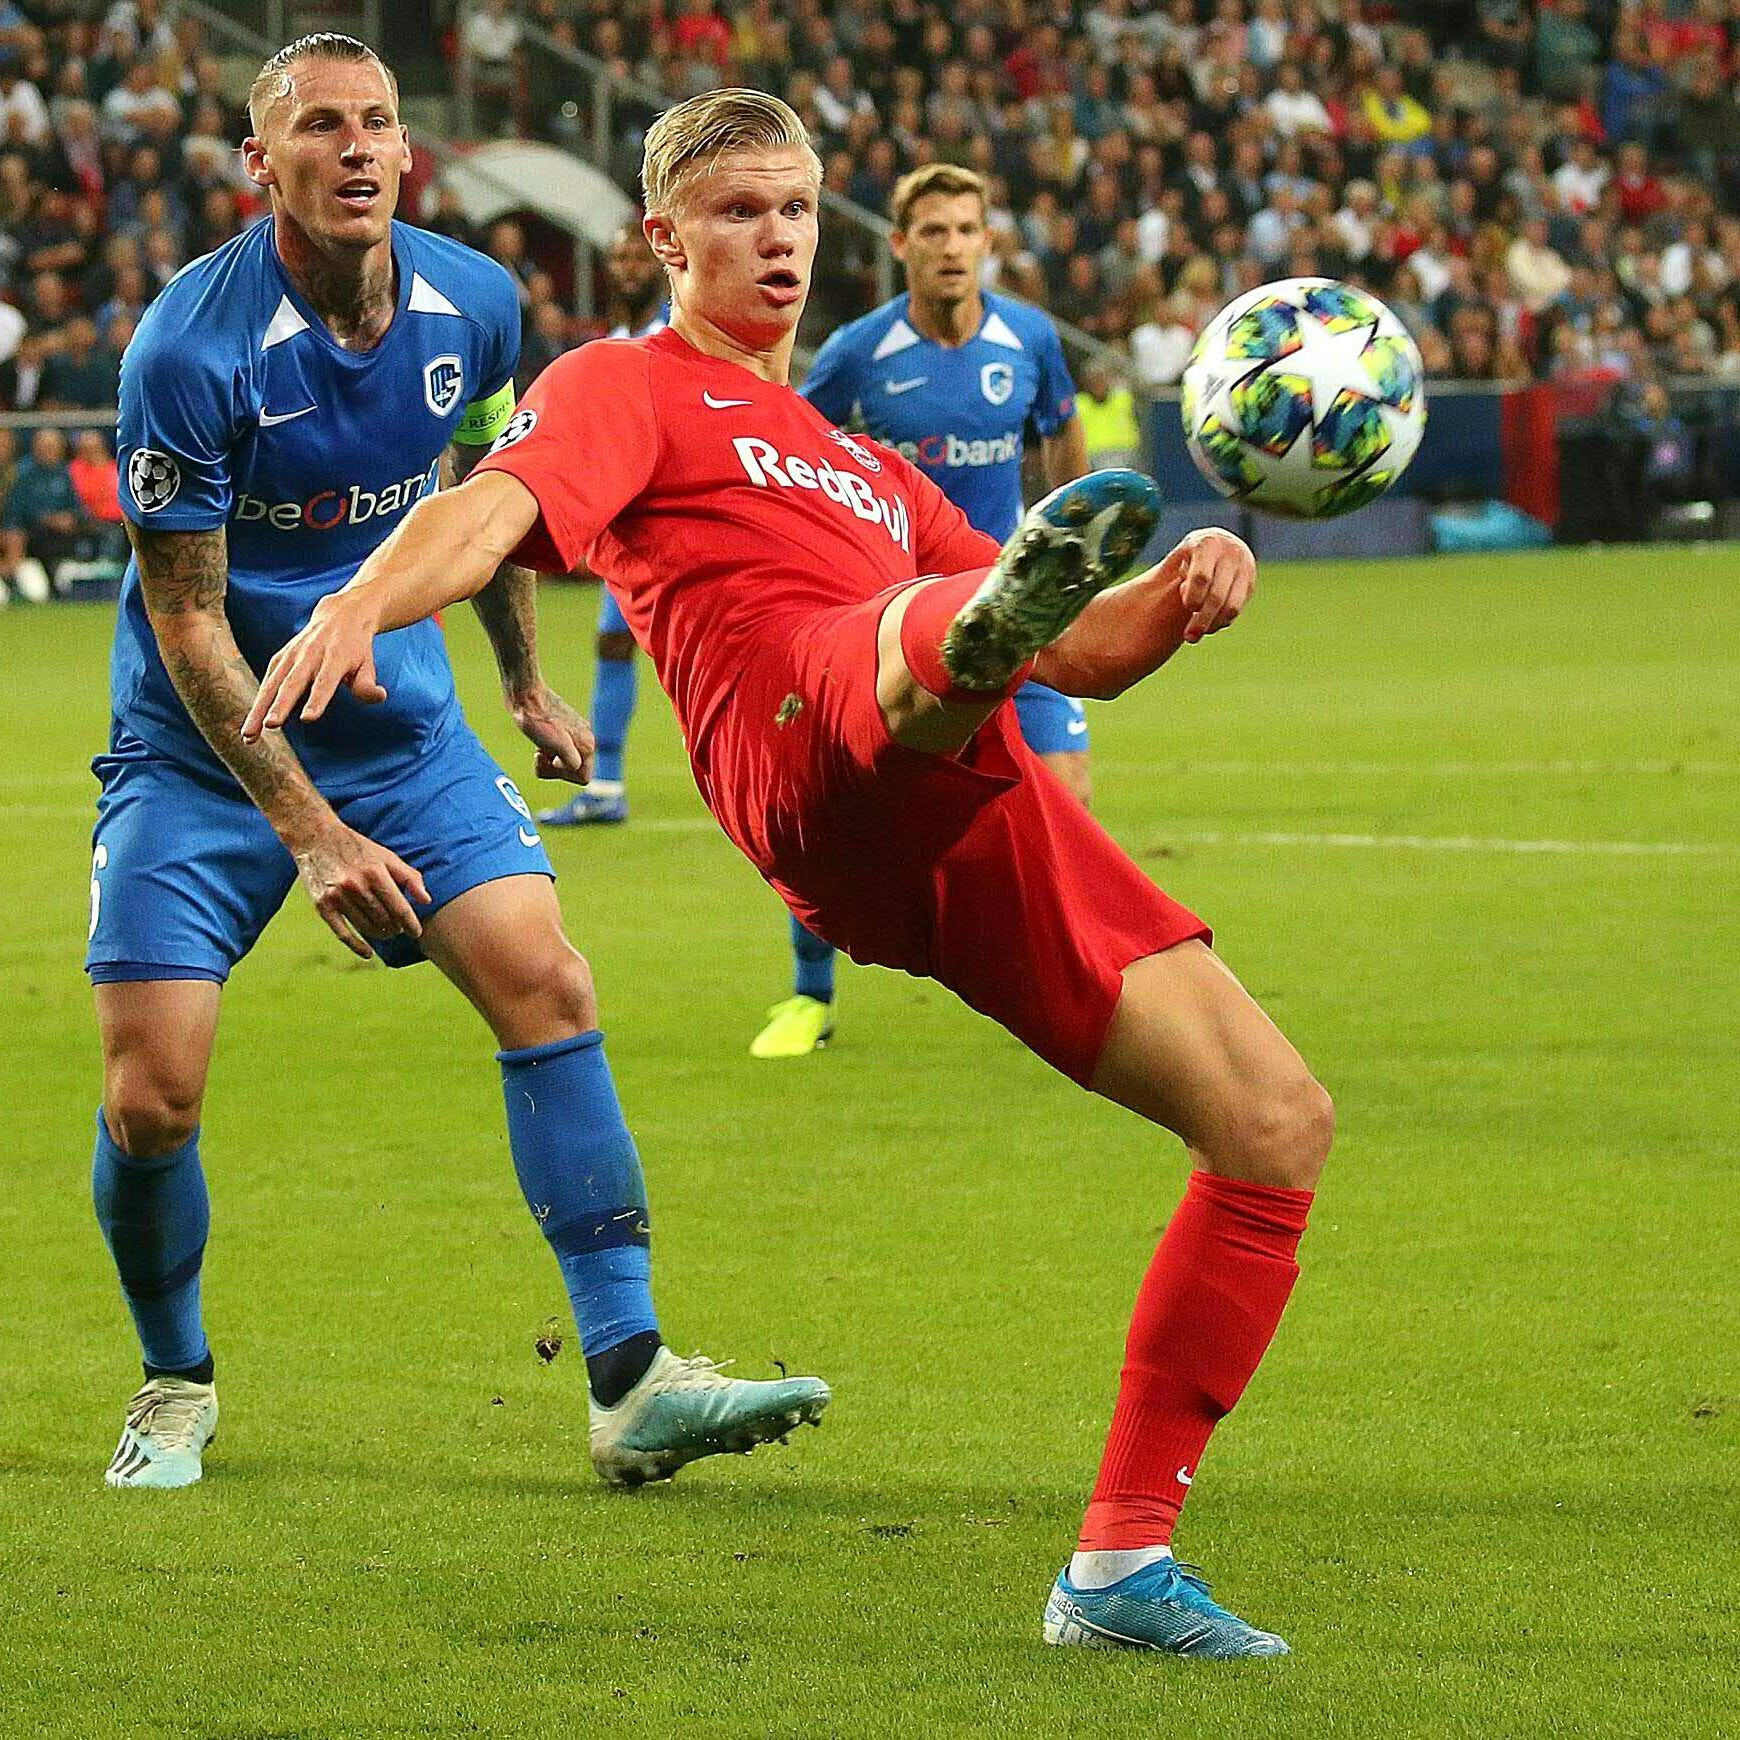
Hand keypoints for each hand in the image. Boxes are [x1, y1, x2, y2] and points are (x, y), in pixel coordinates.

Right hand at [241, 590, 385, 741]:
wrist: (340, 615)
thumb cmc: (356, 647)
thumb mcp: (368, 663)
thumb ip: (368, 683)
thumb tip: (378, 696)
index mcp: (334, 657)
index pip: (325, 681)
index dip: (317, 699)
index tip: (308, 718)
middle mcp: (309, 655)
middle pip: (293, 683)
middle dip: (281, 705)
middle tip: (271, 725)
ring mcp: (292, 655)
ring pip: (273, 684)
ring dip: (259, 709)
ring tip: (249, 735)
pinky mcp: (280, 658)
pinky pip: (267, 681)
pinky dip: (258, 702)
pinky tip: (251, 724)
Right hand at [289, 819, 430, 959]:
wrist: (316, 838)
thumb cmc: (358, 849)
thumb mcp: (386, 856)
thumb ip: (409, 877)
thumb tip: (426, 901)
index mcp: (375, 873)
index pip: (399, 908)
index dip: (411, 924)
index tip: (417, 932)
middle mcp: (356, 885)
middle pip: (384, 920)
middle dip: (396, 927)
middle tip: (399, 928)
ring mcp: (337, 896)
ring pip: (367, 927)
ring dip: (380, 934)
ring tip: (386, 931)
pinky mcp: (322, 905)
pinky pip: (342, 934)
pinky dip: (357, 946)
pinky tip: (368, 953)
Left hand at [509, 682, 595, 784]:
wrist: (524, 694)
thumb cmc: (537, 720)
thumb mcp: (557, 745)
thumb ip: (572, 762)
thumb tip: (575, 768)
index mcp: (586, 744)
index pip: (584, 777)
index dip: (565, 775)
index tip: (552, 760)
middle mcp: (585, 738)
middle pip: (575, 772)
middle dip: (555, 770)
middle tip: (540, 755)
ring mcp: (575, 733)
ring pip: (565, 762)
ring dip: (549, 762)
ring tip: (539, 749)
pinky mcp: (563, 729)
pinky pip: (559, 752)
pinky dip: (547, 752)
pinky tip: (538, 742)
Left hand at [1158, 528, 1256, 643]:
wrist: (1220, 544)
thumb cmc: (1191, 555)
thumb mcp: (1180, 557)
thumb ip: (1174, 573)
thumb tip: (1160, 595)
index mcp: (1208, 544)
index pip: (1202, 578)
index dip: (1193, 597)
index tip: (1187, 607)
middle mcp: (1231, 553)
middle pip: (1216, 596)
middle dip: (1201, 620)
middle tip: (1189, 638)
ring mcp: (1245, 568)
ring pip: (1230, 607)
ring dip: (1213, 624)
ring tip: (1197, 633)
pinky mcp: (1251, 582)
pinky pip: (1237, 609)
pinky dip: (1222, 621)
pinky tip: (1210, 624)